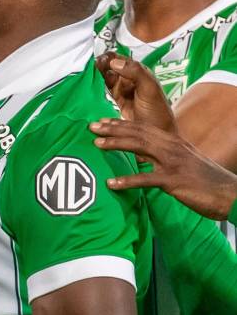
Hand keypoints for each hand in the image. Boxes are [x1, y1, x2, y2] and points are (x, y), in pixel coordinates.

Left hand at [90, 117, 236, 220]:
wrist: (230, 193)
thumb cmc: (205, 180)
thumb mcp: (184, 162)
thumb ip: (164, 156)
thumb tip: (144, 156)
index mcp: (173, 142)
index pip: (143, 127)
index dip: (121, 123)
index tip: (101, 121)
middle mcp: (172, 148)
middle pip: (138, 133)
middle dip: (113, 129)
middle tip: (91, 127)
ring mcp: (173, 163)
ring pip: (140, 147)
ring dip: (116, 145)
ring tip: (96, 145)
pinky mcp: (174, 181)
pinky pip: (147, 179)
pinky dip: (128, 181)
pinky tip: (111, 183)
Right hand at [95, 52, 177, 132]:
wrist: (157, 134)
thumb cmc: (157, 111)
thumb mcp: (149, 88)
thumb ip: (135, 72)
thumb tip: (113, 62)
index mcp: (138, 71)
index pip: (118, 58)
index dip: (107, 58)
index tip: (97, 63)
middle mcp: (128, 79)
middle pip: (108, 67)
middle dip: (97, 67)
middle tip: (88, 72)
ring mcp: (121, 90)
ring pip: (103, 79)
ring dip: (95, 78)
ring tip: (85, 80)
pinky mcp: (115, 101)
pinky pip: (102, 92)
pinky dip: (95, 90)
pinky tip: (89, 91)